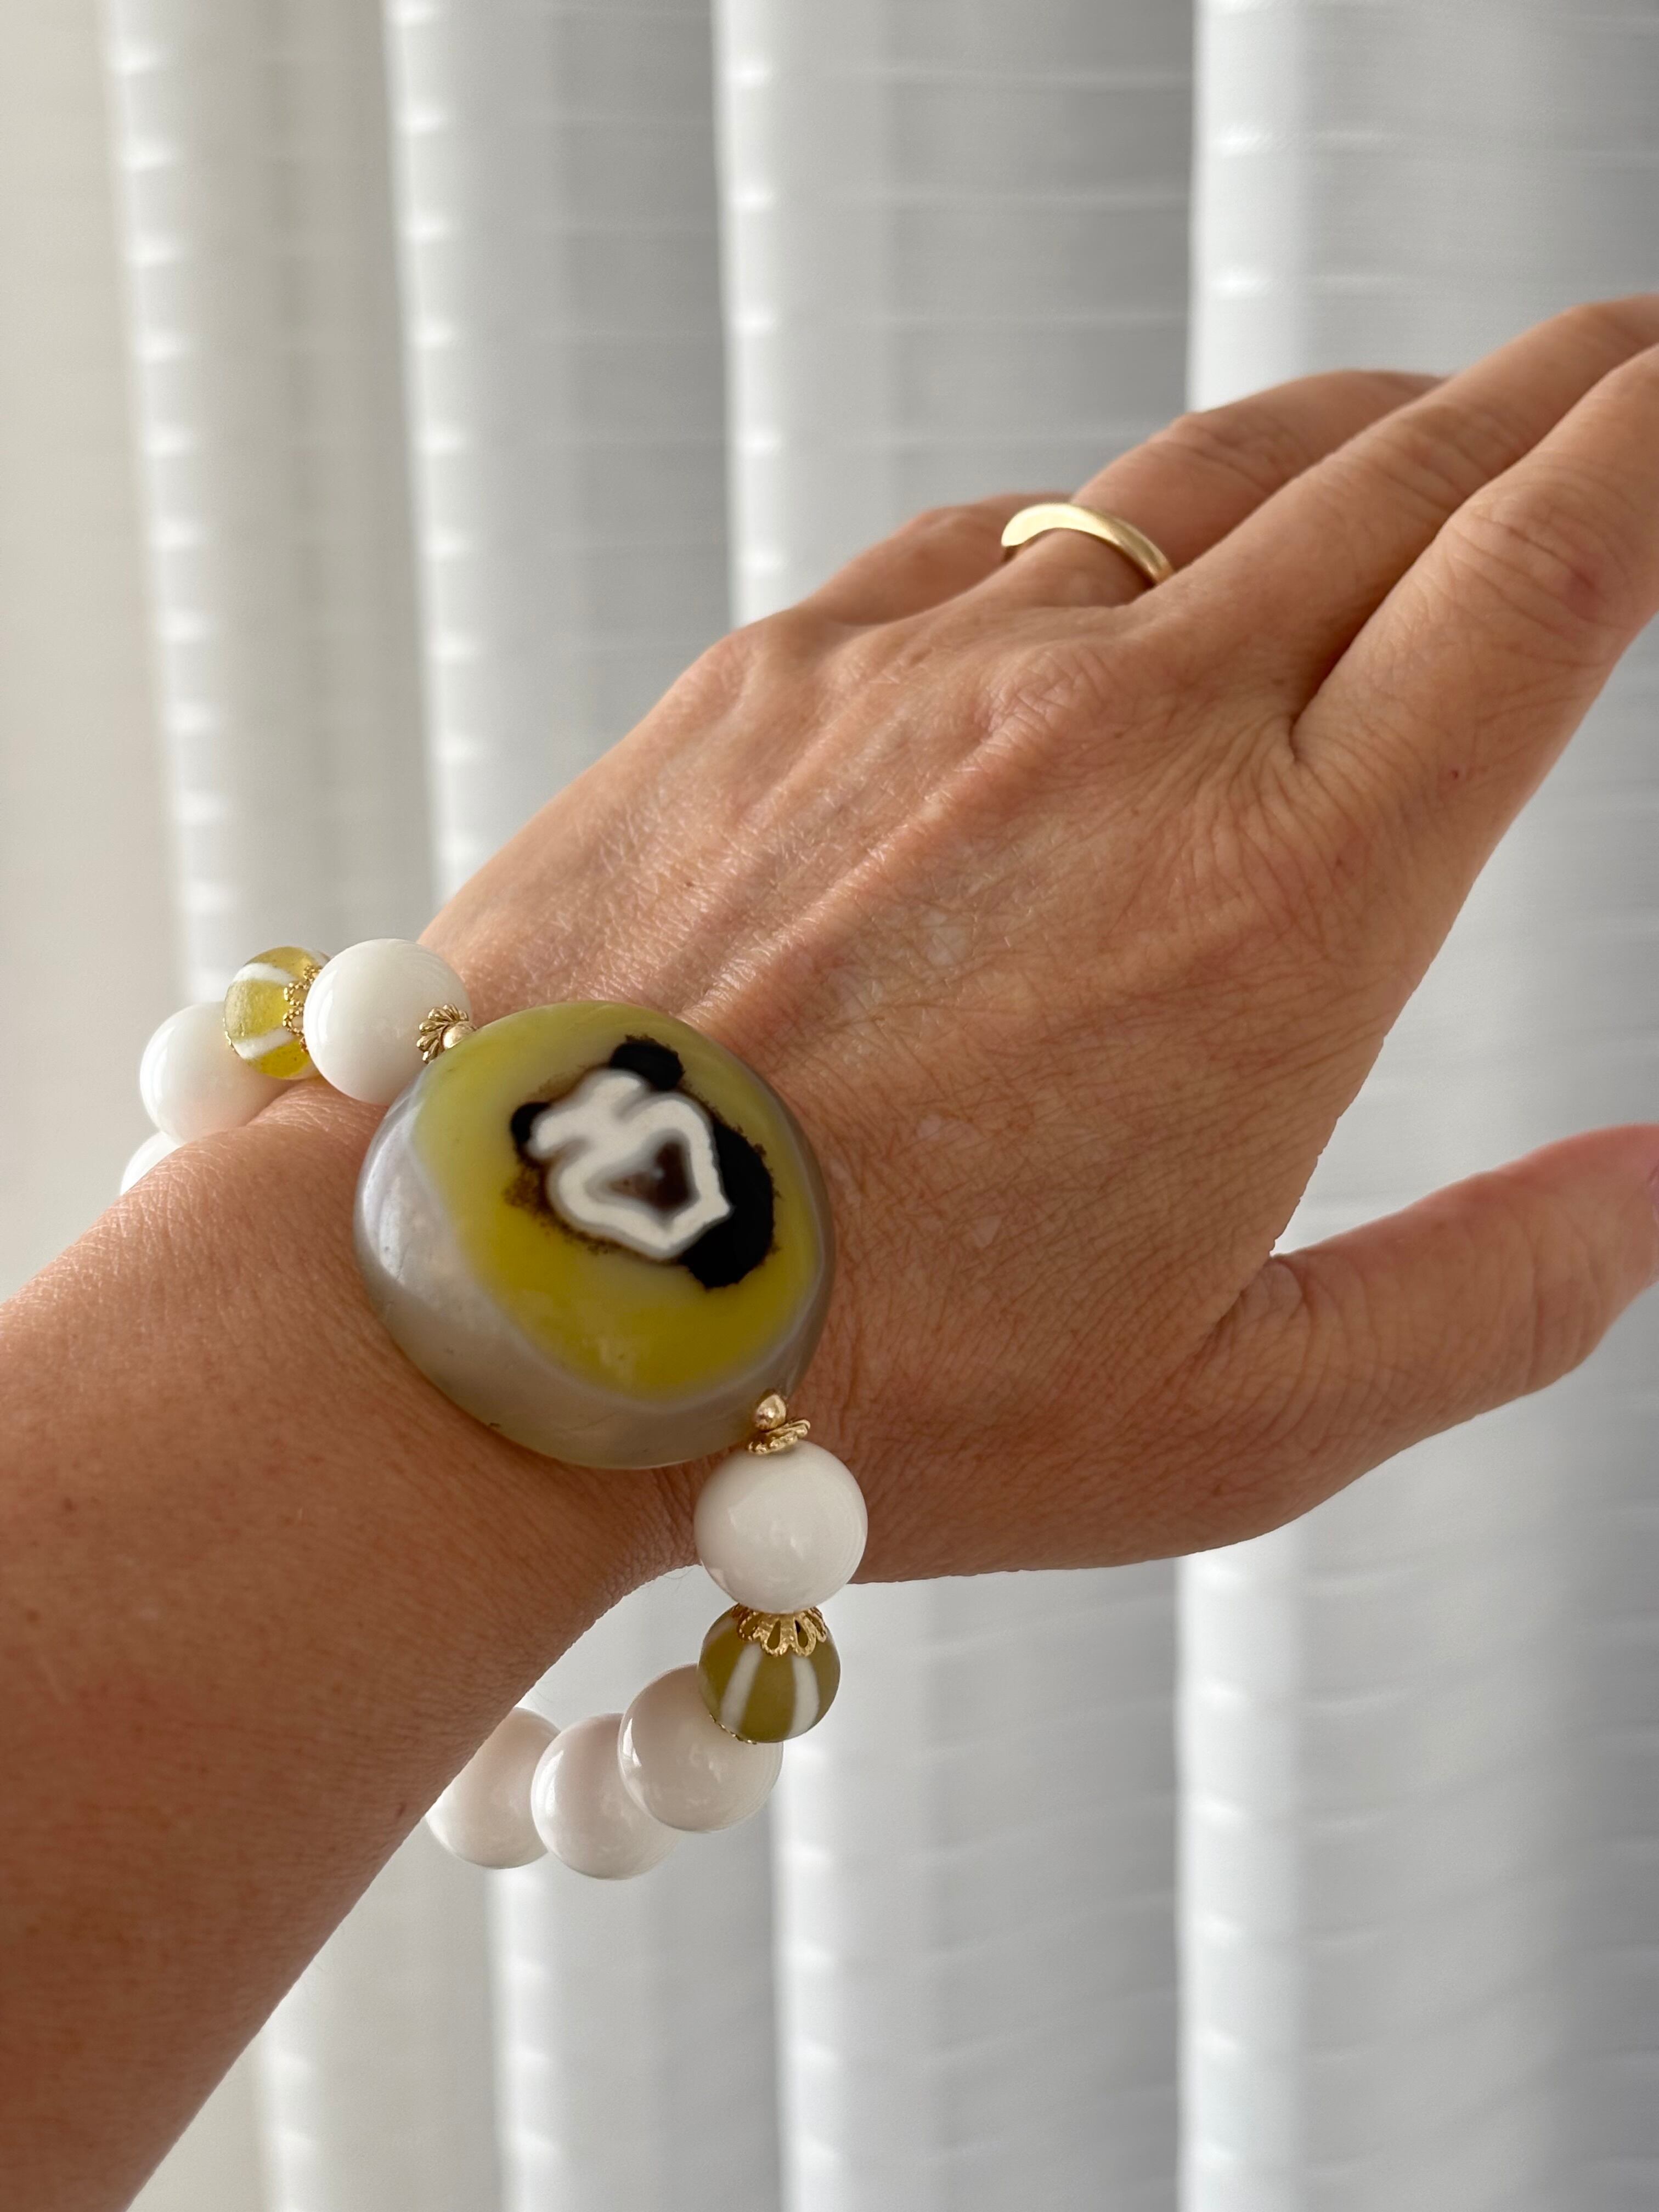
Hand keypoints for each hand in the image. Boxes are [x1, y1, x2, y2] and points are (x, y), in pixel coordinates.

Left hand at [429, 294, 1658, 1576]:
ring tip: (1407, 452)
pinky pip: (996, 540)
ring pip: (1203, 478)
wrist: (527, 1288)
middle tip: (1621, 371)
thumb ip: (1485, 1301)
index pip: (1543, 575)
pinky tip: (1112, 590)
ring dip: (1346, 446)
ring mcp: (936, 670)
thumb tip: (1645, 1195)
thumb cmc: (863, 1384)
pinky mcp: (783, 666)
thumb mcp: (1231, 1421)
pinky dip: (1104, 538)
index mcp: (1284, 896)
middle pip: (1405, 472)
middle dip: (1551, 398)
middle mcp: (1124, 731)